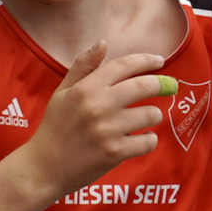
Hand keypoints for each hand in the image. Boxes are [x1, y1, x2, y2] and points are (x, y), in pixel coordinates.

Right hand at [19, 42, 171, 199]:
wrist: (44, 168)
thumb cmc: (54, 129)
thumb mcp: (63, 93)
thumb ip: (83, 66)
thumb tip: (103, 42)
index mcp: (86, 88)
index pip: (124, 65)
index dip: (146, 60)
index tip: (159, 61)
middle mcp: (99, 106)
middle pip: (145, 86)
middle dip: (160, 85)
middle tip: (167, 87)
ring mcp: (108, 130)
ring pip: (151, 115)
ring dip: (154, 116)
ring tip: (148, 118)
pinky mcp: (115, 153)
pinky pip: (148, 142)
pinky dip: (149, 140)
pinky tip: (143, 139)